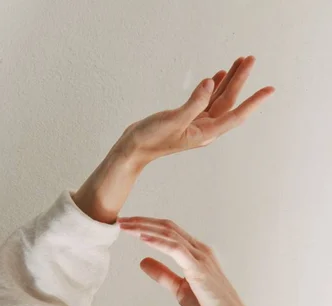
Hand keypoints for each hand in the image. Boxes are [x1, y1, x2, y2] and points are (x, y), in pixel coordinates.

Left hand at [118, 215, 253, 305]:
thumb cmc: (208, 305)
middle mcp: (199, 249)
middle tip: (121, 221)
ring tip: (126, 226)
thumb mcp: (179, 288)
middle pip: (167, 227)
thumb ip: (162, 274)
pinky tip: (142, 238)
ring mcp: (200, 257)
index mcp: (196, 252)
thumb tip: (142, 262)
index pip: (169, 231)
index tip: (128, 225)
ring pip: (169, 234)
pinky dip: (158, 241)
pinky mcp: (198, 268)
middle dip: (142, 222)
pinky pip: (176, 249)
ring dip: (145, 228)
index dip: (147, 225)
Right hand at [119, 56, 273, 166]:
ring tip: (240, 62)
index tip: (269, 90)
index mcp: (205, 133)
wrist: (134, 148)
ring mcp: (196, 123)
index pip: (236, 115)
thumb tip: (211, 83)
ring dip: (230, 81)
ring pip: (219, 99)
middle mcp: (205, 129)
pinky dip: (215, 87)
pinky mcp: (187, 118)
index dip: (254, 102)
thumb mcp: (173, 120)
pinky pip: (206, 100)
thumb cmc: (151, 138)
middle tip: (251, 59)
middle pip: (229, 102)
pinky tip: (220, 76)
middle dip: (241, 81)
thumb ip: (194, 103)